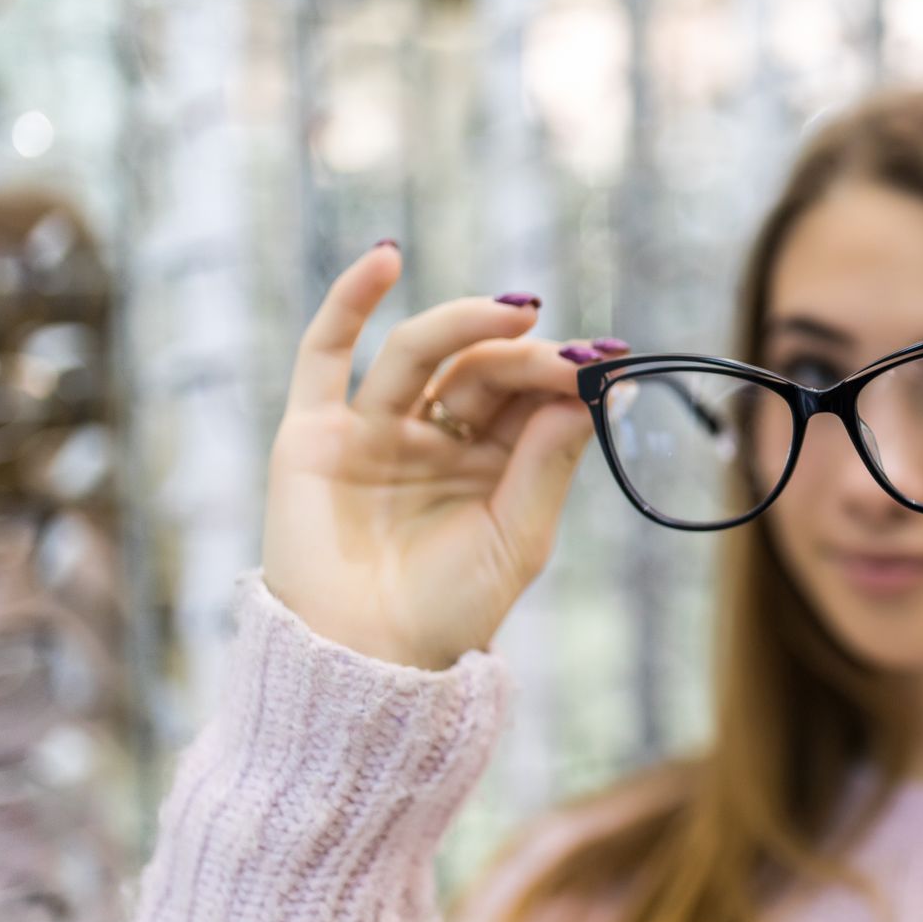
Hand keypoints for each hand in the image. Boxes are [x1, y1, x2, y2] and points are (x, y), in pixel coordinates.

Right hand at [262, 244, 606, 668]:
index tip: (607, 361)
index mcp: (490, 464)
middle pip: (481, 370)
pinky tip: (384, 256)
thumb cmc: (448, 614)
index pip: (529, 396)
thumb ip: (546, 463)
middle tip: (568, 352)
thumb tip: (588, 391)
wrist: (365, 665)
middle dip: (526, 355)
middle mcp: (434, 437)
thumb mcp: (517, 538)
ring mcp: (373, 429)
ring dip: (465, 322)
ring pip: (419, 353)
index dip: (564, 373)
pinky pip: (325, 354)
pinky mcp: (315, 433)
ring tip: (515, 311)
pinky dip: (350, 300)